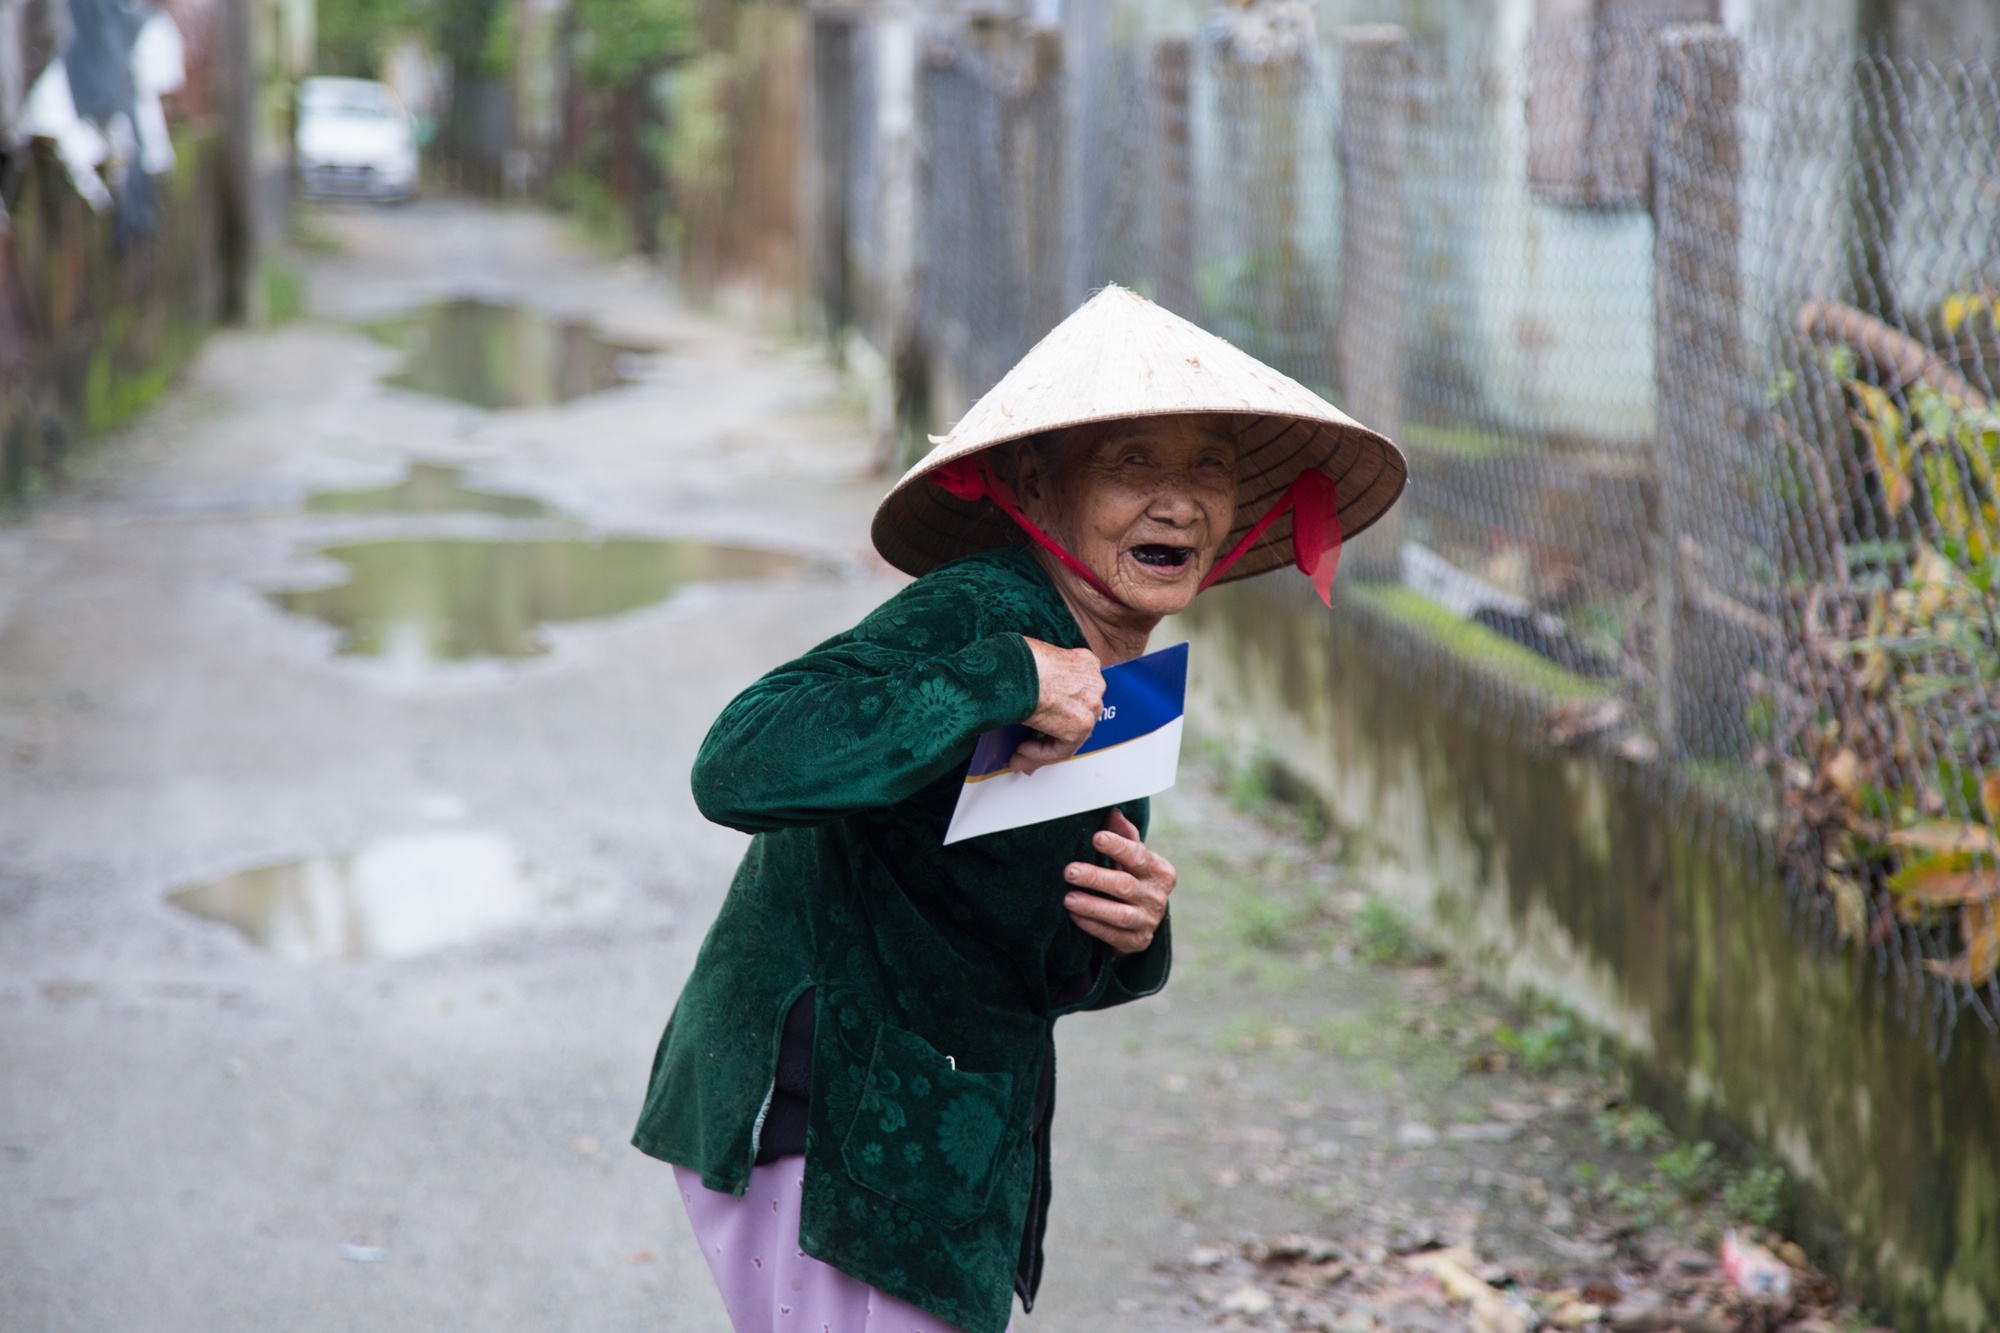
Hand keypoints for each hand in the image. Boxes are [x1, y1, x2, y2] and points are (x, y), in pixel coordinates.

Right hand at [1013, 638, 1104, 774]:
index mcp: (1085, 663)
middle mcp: (1093, 684)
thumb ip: (1042, 673)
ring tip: (1021, 752)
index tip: (1043, 719)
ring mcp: (1090, 705)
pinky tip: (1023, 750)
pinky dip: (1041, 753)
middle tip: (1030, 742)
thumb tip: (1028, 690)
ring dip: (1043, 746)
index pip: (1078, 692)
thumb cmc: (1018, 659)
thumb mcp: (1035, 656)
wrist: (1015, 669)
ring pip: (1071, 735)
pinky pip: (1062, 748)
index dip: (1059, 709)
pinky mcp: (1080, 726)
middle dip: (1053, 731)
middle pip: (1077, 715)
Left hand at [1063, 809, 1175, 954]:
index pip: (1139, 856)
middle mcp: (1157, 897)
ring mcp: (1148, 921)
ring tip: (1067, 898)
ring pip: (1119, 914)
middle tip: (1069, 871)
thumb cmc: (1133, 878)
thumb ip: (1125, 836)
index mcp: (1160, 871)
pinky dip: (1092, 925)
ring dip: (1091, 906)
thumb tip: (1114, 812)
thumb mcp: (1133, 858)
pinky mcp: (1137, 942)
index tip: (1097, 838)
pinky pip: (1112, 935)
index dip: (1118, 847)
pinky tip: (1074, 916)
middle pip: (1124, 885)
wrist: (1143, 918)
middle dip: (1095, 877)